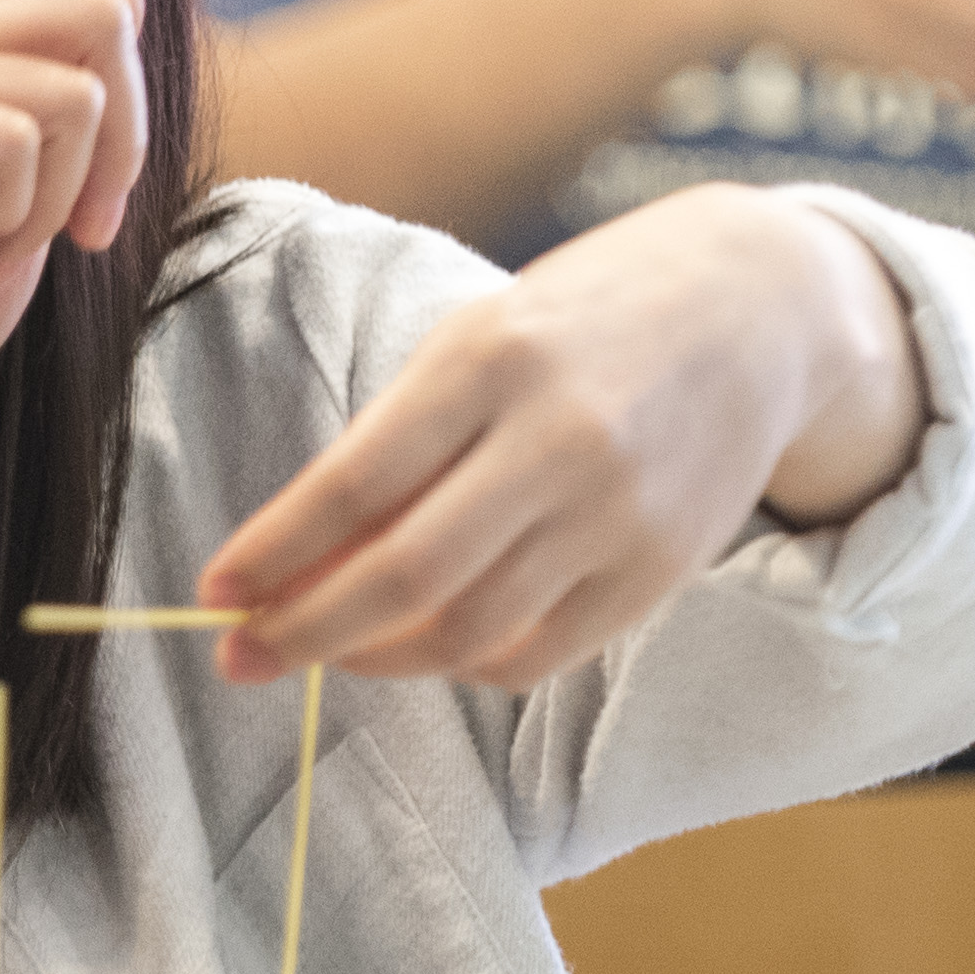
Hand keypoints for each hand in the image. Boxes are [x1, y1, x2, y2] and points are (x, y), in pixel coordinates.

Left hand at [198, 188, 925, 686]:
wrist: (761, 310)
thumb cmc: (585, 320)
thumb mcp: (481, 340)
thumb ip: (399, 443)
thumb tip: (299, 560)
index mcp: (491, 360)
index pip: (355, 482)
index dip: (274, 550)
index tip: (213, 590)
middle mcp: (558, 441)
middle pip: (406, 576)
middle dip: (304, 629)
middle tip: (239, 656)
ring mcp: (618, 514)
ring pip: (467, 632)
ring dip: (373, 657)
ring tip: (323, 647)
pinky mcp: (659, 572)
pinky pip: (535, 656)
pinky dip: (461, 663)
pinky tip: (423, 646)